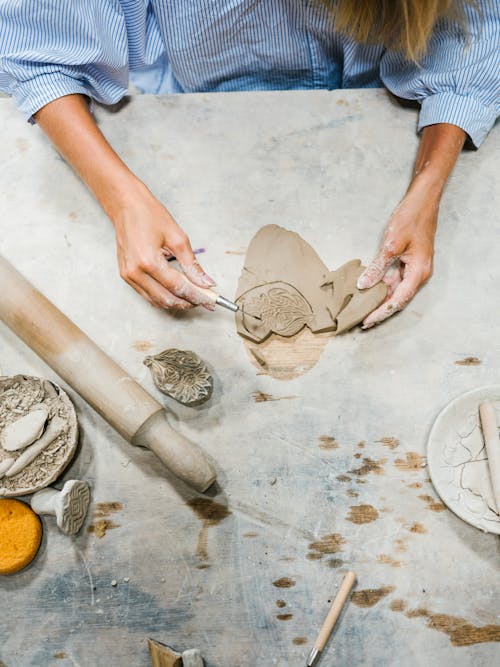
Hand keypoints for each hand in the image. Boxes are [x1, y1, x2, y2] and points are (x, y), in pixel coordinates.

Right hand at [113, 185, 215, 309]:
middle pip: (167, 299)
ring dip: (176, 302)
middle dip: (188, 302)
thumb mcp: (177, 238)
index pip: (178, 287)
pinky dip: (164, 297)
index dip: (197, 296)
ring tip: (194, 297)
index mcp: (148, 261)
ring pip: (157, 301)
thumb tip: (205, 282)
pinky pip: (147, 295)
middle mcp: (135, 272)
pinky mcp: (126, 276)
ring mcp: (128, 276)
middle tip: (205, 300)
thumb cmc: (149, 215)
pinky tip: (177, 293)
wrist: (126, 205)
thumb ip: (192, 264)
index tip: (211, 300)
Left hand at [357, 183, 437, 327]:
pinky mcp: (409, 262)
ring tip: (362, 309)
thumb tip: (364, 285)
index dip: (381, 313)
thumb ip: (378, 267)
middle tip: (361, 321)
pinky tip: (369, 290)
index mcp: (419, 272)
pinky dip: (382, 286)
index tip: (367, 322)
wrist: (423, 200)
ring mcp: (414, 268)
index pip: (398, 300)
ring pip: (396, 290)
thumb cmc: (411, 218)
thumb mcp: (392, 244)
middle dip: (380, 310)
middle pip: (398, 299)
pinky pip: (395, 279)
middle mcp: (419, 274)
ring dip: (380, 299)